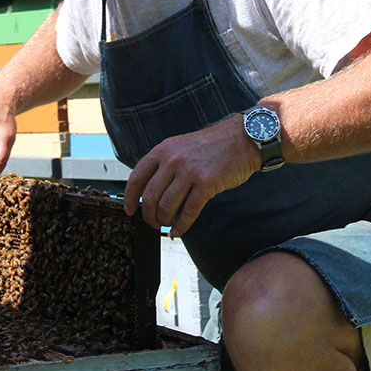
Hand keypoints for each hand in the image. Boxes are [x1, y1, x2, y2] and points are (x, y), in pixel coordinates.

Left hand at [124, 115, 261, 237]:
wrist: (242, 140)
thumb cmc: (211, 146)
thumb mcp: (180, 147)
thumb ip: (164, 165)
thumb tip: (149, 193)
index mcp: (163, 150)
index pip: (136, 178)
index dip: (129, 198)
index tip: (130, 210)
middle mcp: (173, 160)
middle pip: (149, 197)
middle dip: (148, 216)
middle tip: (152, 223)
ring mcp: (189, 172)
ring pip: (166, 207)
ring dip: (163, 222)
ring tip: (166, 226)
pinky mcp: (206, 184)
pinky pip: (188, 211)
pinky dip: (181, 225)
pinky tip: (178, 230)